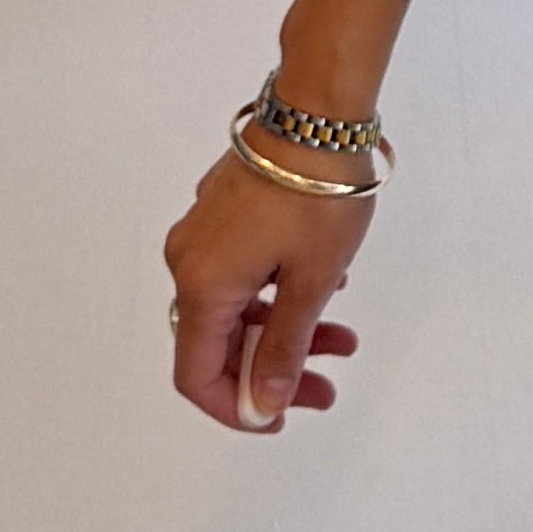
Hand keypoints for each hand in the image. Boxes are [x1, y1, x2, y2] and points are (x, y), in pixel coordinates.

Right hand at [163, 134, 369, 435]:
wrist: (318, 114)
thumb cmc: (316, 193)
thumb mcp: (310, 282)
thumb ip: (284, 346)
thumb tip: (263, 401)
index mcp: (202, 285)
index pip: (196, 374)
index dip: (234, 406)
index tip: (277, 417)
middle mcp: (190, 260)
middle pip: (220, 340)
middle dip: (274, 368)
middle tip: (325, 383)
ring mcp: (206, 231)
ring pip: (239, 303)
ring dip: (286, 326)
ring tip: (342, 335)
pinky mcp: (227, 209)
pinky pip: (244, 269)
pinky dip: (279, 289)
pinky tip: (325, 283)